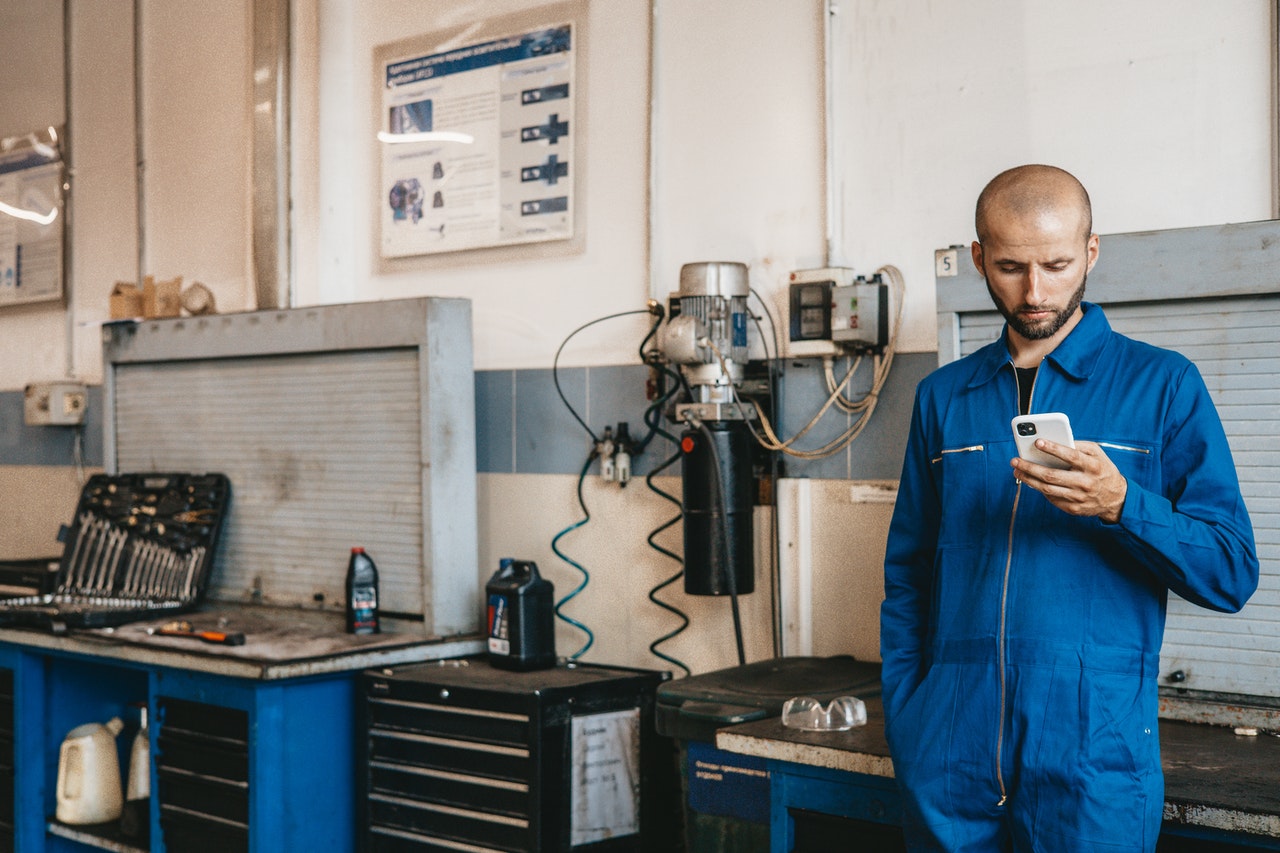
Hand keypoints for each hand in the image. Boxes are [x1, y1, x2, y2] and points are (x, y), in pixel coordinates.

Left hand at [1010, 439, 1127, 523]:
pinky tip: (1031, 481)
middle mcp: (1086, 482)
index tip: (1037, 442)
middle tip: (1015, 460)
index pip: (1071, 456)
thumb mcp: (1097, 453)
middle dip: (1030, 467)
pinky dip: (1040, 489)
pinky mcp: (1073, 509)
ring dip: (1028, 479)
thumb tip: (1054, 441)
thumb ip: (1078, 446)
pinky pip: (1052, 499)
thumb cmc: (1102, 469)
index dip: (1053, 448)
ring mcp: (1079, 498)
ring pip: (1047, 489)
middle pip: (1052, 475)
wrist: (1116, 498)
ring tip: (1017, 471)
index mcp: (1093, 466)